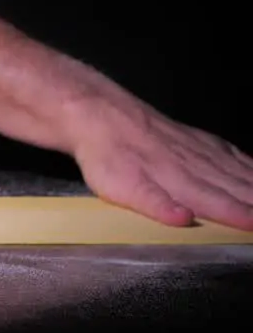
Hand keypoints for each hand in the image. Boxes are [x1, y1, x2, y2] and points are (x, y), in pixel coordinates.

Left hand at [67, 99, 252, 230]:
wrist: (94, 112)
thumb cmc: (105, 156)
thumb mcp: (119, 187)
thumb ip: (154, 204)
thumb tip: (185, 220)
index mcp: (180, 180)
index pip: (221, 203)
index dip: (245, 216)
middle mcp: (195, 163)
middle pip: (237, 186)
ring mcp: (195, 147)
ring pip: (237, 168)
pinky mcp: (190, 135)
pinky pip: (228, 151)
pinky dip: (246, 161)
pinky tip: (252, 166)